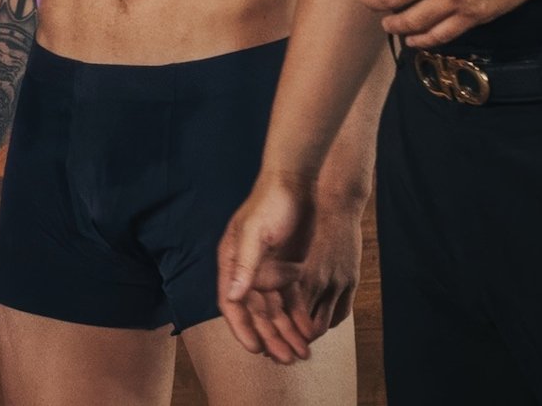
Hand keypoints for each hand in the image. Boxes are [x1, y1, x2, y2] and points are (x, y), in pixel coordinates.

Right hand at [218, 178, 360, 363]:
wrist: (297, 182)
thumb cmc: (272, 204)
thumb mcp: (256, 233)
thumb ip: (245, 266)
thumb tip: (233, 297)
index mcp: (231, 261)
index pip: (231, 303)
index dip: (242, 328)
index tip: (256, 349)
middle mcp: (246, 270)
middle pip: (256, 313)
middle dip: (270, 337)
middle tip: (287, 359)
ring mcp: (267, 270)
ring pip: (274, 310)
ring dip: (286, 332)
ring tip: (302, 353)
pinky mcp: (286, 268)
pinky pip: (290, 300)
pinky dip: (298, 316)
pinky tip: (310, 331)